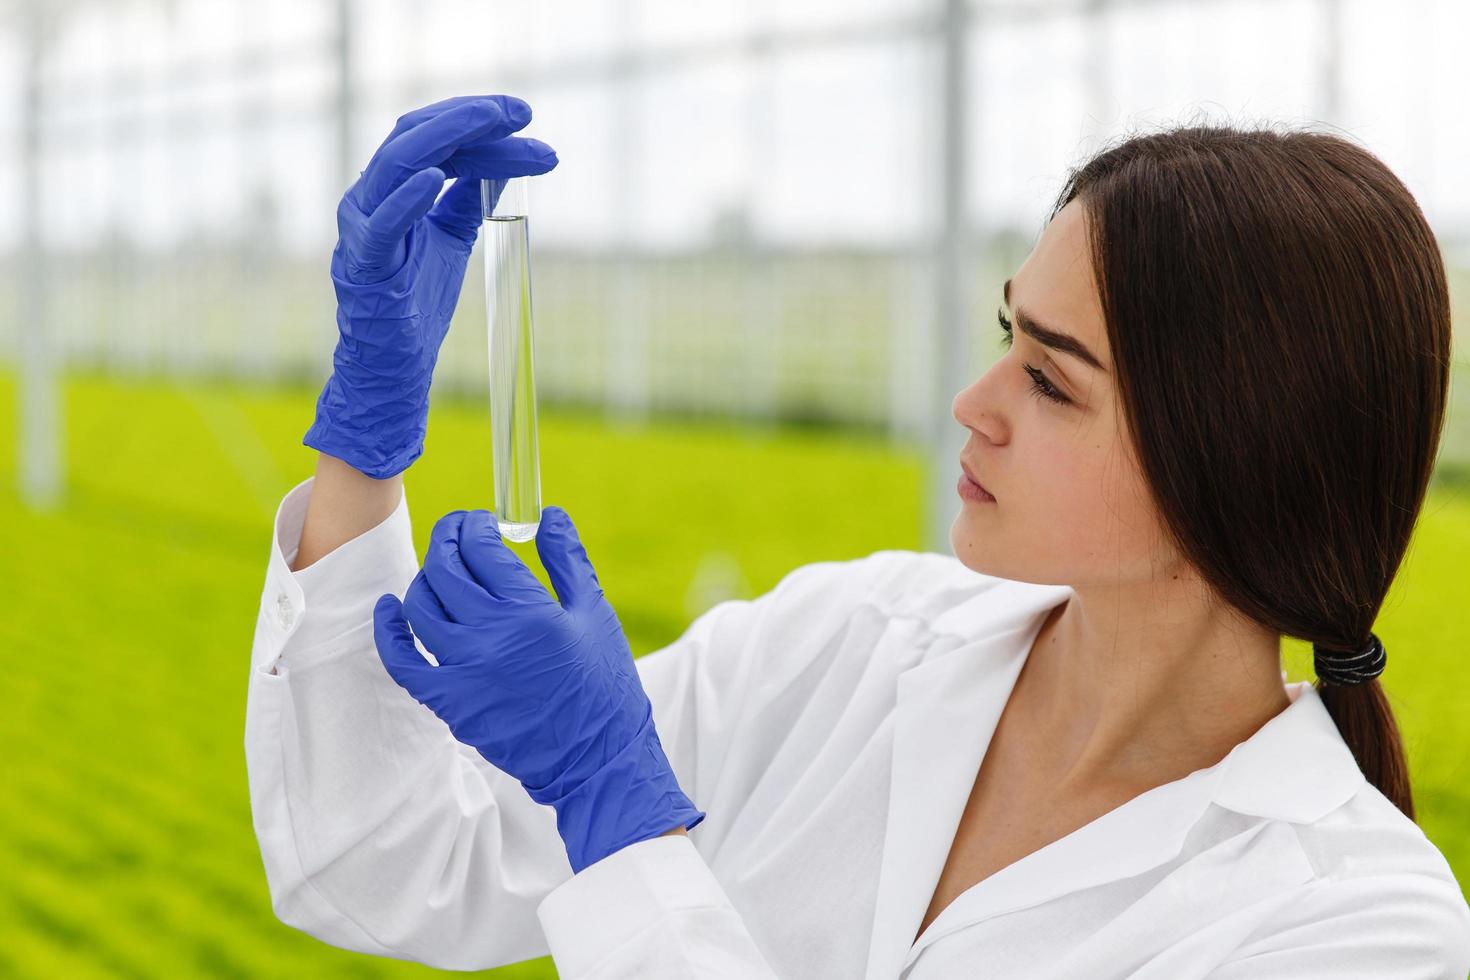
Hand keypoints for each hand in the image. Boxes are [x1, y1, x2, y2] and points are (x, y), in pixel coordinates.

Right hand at [303, 94, 558, 478]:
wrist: (393, 364)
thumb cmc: (416, 301)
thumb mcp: (450, 239)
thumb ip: (465, 200)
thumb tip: (499, 167)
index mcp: (390, 187)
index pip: (433, 136)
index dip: (476, 119)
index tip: (525, 115)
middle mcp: (370, 196)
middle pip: (415, 135)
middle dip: (470, 117)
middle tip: (522, 113)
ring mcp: (362, 227)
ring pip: (398, 163)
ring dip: (451, 138)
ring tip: (495, 124)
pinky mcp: (365, 264)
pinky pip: (382, 224)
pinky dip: (408, 199)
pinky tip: (440, 178)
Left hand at [371, 507, 705, 872]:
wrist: (595, 757)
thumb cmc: (602, 681)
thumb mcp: (594, 613)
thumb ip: (568, 559)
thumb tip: (549, 514)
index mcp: (529, 611)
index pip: (481, 548)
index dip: (475, 525)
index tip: (481, 522)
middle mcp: (489, 637)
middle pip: (445, 570)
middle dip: (447, 539)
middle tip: (457, 532)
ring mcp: (463, 672)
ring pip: (420, 607)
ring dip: (426, 578)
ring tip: (443, 571)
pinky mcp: (449, 703)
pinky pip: (402, 661)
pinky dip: (389, 631)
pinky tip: (390, 608)